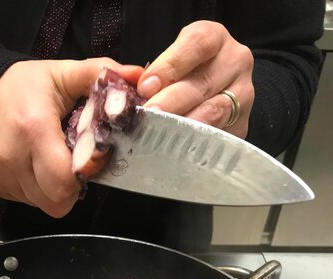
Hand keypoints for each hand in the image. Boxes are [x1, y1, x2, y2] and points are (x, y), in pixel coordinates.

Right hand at [0, 59, 141, 216]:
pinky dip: (33, 189)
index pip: (66, 181)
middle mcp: (10, 157)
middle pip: (55, 200)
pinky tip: (30, 165)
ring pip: (41, 203)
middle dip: (70, 188)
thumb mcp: (62, 74)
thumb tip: (138, 76)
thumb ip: (99, 75)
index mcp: (33, 129)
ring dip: (51, 189)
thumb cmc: (22, 86)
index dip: (83, 176)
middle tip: (70, 163)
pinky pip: (23, 200)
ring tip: (48, 159)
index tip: (87, 160)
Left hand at [137, 21, 253, 137]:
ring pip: (214, 112)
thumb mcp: (164, 63)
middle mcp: (234, 63)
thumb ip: (145, 72)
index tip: (146, 86)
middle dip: (172, 101)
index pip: (197, 45)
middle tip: (149, 115)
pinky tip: (174, 148)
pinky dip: (194, 143)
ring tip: (159, 134)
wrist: (206, 96)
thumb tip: (126, 86)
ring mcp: (243, 96)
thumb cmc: (178, 78)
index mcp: (214, 39)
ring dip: (183, 125)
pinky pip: (217, 137)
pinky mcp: (241, 126)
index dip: (171, 65)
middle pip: (204, 82)